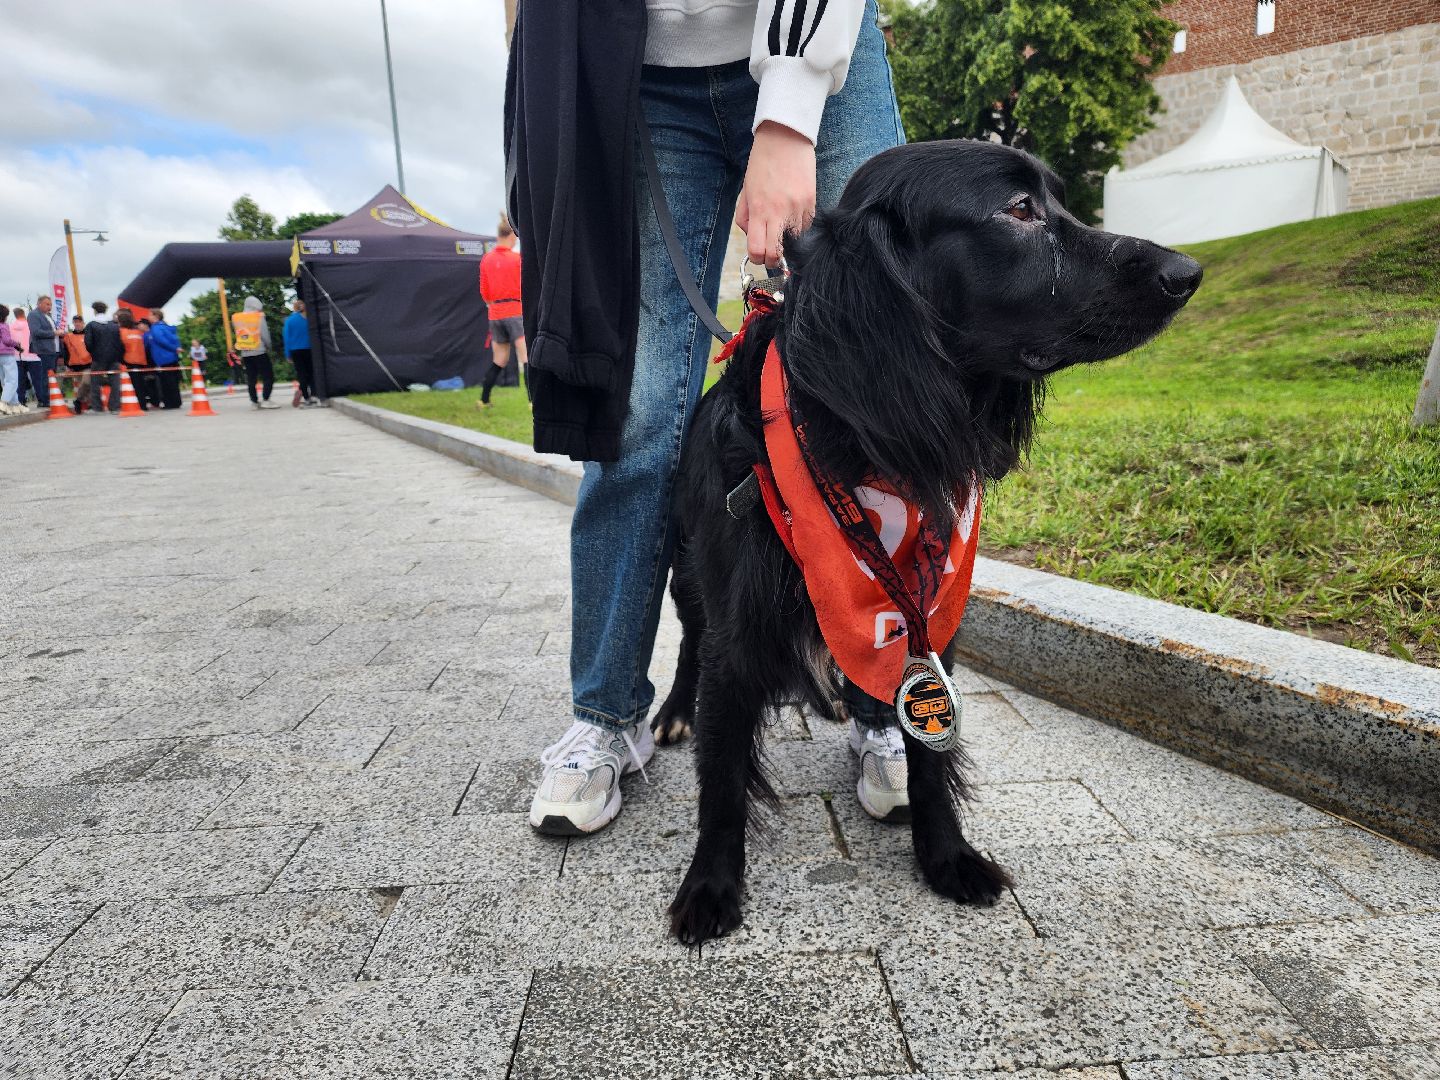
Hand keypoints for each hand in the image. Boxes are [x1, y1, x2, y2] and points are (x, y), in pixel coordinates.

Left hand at [736, 120, 815, 266]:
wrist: (786, 139)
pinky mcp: (812, 203)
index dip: (757, 258)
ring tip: (782, 224)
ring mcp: (799, 209)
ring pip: (795, 241)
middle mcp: (780, 213)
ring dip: (787, 239)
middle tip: (771, 253)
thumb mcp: (746, 191)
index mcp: (760, 210)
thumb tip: (753, 237)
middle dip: (772, 259)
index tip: (758, 255)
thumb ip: (745, 218)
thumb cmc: (762, 163)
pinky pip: (806, 226)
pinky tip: (792, 211)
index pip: (758, 251)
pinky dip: (798, 226)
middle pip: (777, 255)